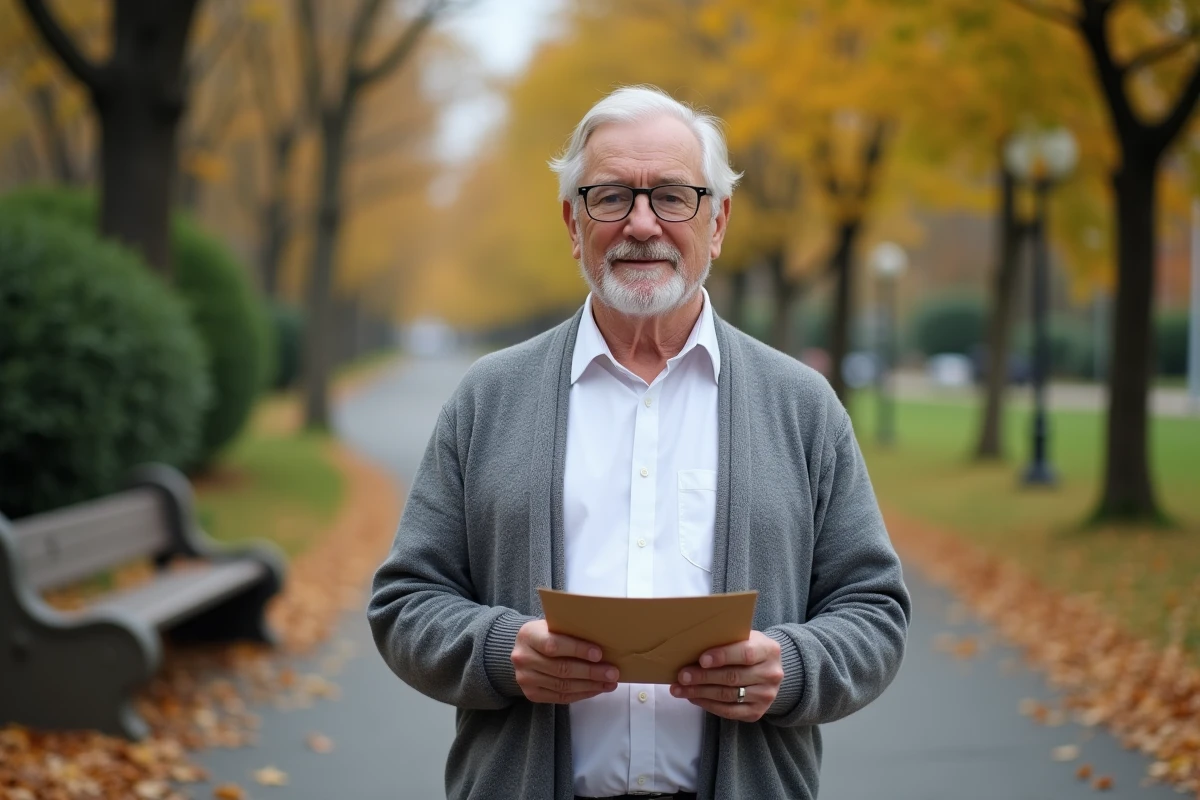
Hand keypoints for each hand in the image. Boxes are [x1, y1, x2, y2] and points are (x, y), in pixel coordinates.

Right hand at [511, 619, 618, 703]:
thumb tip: (604, 639)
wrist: (524, 649)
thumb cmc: (546, 633)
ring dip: (590, 686)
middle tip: (612, 672)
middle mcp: (523, 658)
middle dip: (590, 672)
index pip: (553, 645)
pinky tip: (596, 689)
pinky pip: (560, 698)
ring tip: (609, 683)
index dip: (577, 650)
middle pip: (561, 669)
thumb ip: (571, 630)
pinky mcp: (532, 694)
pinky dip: (581, 694)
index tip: (599, 654)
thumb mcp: (553, 624)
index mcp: (528, 635)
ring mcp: (525, 679)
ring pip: (563, 686)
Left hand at [669, 630, 783, 721]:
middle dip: (703, 677)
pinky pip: (728, 711)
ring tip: (680, 689)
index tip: (701, 660)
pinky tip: (693, 698)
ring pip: (728, 696)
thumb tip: (692, 645)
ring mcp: (765, 696)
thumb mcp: (744, 638)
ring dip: (700, 693)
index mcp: (769, 650)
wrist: (769, 670)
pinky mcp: (757, 712)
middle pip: (733, 677)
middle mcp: (771, 674)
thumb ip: (726, 640)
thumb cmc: (748, 649)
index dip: (722, 657)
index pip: (746, 654)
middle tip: (682, 676)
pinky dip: (708, 704)